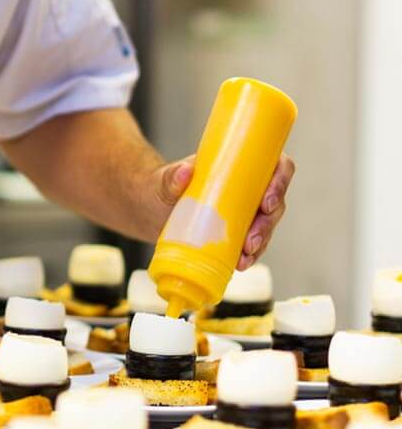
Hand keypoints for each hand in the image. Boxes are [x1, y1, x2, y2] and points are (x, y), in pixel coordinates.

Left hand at [153, 153, 295, 269]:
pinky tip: (241, 263)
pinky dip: (250, 255)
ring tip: (246, 256)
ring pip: (266, 225)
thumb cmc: (160, 186)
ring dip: (262, 242)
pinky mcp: (234, 231)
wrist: (148, 208)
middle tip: (251, 239)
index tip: (266, 201)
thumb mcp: (163, 179)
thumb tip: (184, 172)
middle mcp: (246, 187)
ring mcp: (242, 211)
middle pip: (274, 201)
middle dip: (268, 222)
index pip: (274, 166)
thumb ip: (172, 176)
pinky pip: (252, 243)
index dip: (280, 181)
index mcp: (238, 165)